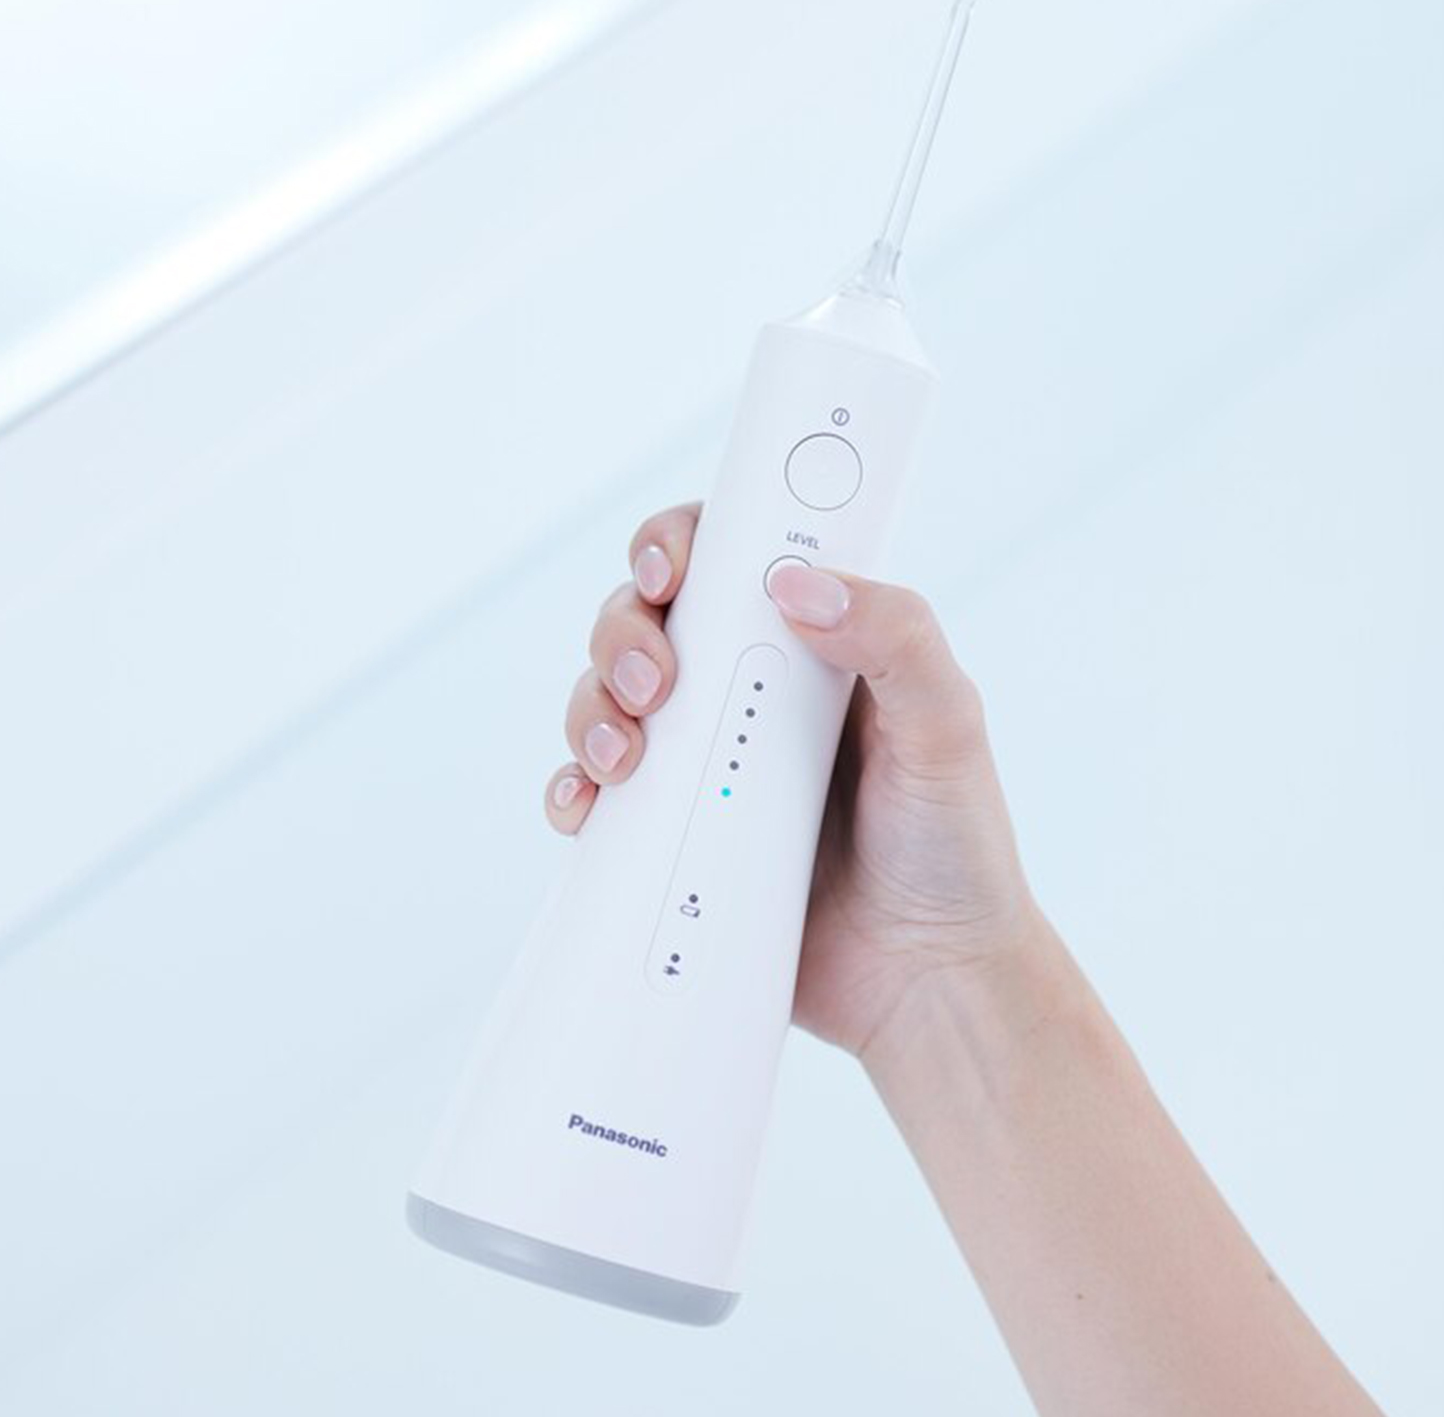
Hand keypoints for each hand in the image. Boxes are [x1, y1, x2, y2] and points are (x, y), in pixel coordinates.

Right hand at [542, 502, 1038, 1055]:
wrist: (926, 981)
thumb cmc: (953, 848)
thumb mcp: (949, 728)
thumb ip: (897, 638)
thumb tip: (796, 585)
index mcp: (811, 649)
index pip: (729, 562)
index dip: (681, 544)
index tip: (669, 568)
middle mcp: (748, 694)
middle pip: (650, 622)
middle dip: (626, 632)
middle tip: (656, 684)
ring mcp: (705, 764)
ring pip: (609, 699)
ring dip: (591, 708)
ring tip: (622, 758)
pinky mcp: (673, 833)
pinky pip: (597, 794)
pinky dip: (573, 790)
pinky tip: (585, 809)